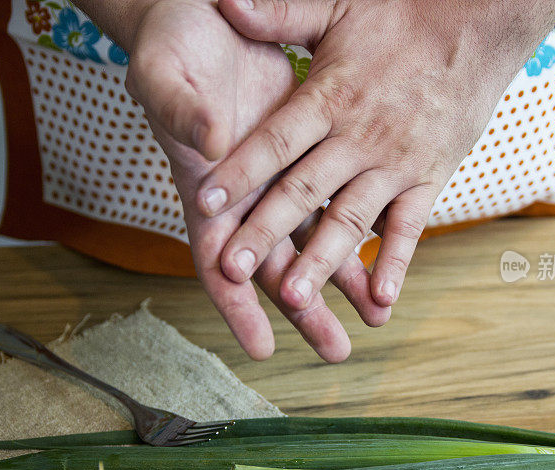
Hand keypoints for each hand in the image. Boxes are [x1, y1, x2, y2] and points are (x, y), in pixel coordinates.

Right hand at [121, 0, 389, 361]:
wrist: (204, 15)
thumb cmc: (174, 44)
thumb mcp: (165, 71)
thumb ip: (181, 108)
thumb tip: (208, 143)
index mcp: (204, 186)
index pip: (216, 259)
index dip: (236, 304)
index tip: (261, 347)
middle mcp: (246, 194)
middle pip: (274, 266)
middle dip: (305, 310)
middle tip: (337, 352)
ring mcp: (280, 176)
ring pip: (315, 239)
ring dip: (344, 279)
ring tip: (376, 317)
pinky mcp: (313, 151)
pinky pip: (340, 197)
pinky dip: (364, 227)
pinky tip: (389, 255)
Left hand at [196, 0, 554, 307]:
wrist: (477, 23)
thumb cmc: (400, 16)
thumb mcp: (335, 6)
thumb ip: (279, 12)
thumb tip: (224, 0)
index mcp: (328, 97)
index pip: (275, 141)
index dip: (239, 171)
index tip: (205, 202)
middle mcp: (358, 136)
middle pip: (303, 191)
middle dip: (265, 232)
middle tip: (233, 270)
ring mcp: (395, 162)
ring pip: (350, 219)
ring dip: (323, 261)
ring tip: (295, 298)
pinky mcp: (428, 178)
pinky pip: (410, 227)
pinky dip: (396, 262)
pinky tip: (379, 299)